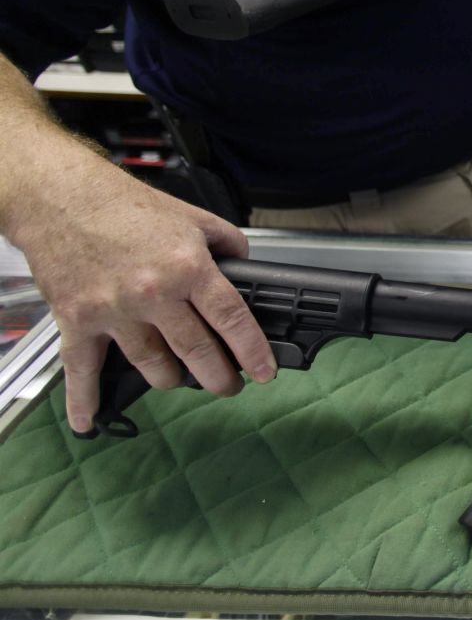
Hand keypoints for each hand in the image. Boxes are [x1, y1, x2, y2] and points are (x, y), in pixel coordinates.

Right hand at [12, 161, 275, 434]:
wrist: (60, 197)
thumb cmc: (123, 204)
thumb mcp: (191, 216)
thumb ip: (226, 243)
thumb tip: (246, 267)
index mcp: (188, 268)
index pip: (232, 318)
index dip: (253, 351)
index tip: (263, 372)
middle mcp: (154, 294)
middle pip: (196, 351)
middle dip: (218, 376)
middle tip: (229, 385)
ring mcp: (115, 311)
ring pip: (153, 365)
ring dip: (171, 379)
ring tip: (181, 380)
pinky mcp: (78, 320)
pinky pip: (83, 369)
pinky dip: (84, 399)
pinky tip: (90, 422)